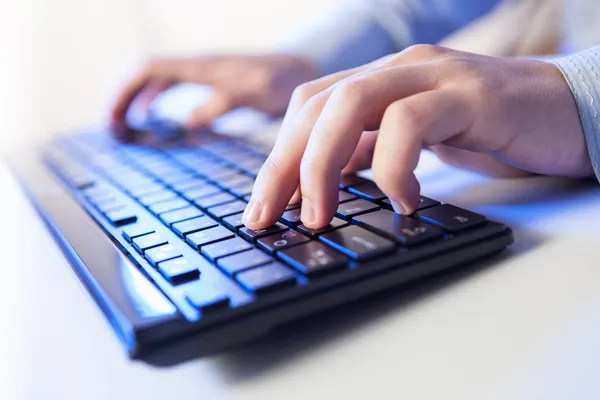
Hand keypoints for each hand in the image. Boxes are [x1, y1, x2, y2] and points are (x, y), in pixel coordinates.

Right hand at [109, 54, 317, 138]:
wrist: (301, 68)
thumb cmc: (279, 79)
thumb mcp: (251, 93)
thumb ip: (220, 104)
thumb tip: (186, 120)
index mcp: (200, 67)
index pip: (149, 69)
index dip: (126, 90)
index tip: (114, 117)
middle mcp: (197, 66)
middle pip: (146, 74)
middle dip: (125, 97)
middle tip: (112, 126)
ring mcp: (203, 73)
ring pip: (158, 81)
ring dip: (138, 99)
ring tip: (125, 124)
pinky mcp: (212, 83)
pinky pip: (174, 87)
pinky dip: (158, 101)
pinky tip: (160, 118)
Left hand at [242, 45, 591, 229]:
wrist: (568, 112)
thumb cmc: (490, 130)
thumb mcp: (416, 142)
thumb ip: (371, 150)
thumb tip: (322, 185)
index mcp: (381, 80)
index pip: (309, 109)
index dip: (277, 156)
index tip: (262, 208)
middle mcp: (399, 69)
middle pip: (317, 106)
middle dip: (284, 166)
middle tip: (270, 219)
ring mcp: (434, 76)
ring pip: (352, 103)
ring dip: (323, 166)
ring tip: (321, 215)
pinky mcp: (470, 95)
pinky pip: (413, 122)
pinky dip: (396, 168)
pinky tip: (405, 202)